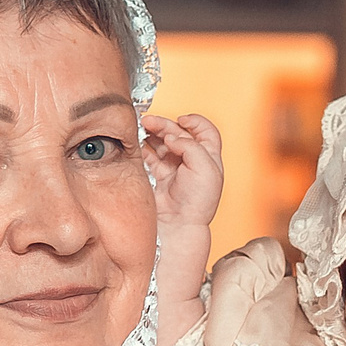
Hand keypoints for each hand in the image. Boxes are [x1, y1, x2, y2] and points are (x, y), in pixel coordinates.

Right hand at [143, 113, 222, 229]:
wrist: (177, 225)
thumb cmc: (197, 203)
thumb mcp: (205, 168)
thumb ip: (190, 146)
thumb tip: (172, 137)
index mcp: (208, 158)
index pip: (205, 131)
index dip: (194, 122)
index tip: (182, 120)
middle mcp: (191, 161)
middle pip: (178, 133)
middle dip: (164, 125)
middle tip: (150, 122)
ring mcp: (173, 168)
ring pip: (161, 142)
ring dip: (151, 133)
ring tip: (141, 129)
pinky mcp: (157, 175)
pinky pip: (148, 155)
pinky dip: (142, 148)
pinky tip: (137, 143)